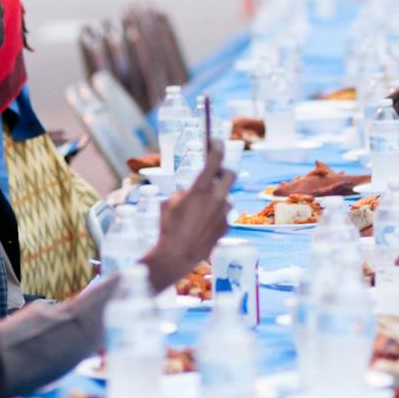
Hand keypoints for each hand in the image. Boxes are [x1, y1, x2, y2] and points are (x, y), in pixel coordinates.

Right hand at [144, 140, 233, 291]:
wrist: (176, 255)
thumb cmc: (168, 227)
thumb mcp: (169, 203)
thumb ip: (184, 192)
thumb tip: (191, 192)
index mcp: (200, 189)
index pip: (215, 159)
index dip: (217, 146)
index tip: (215, 142)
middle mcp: (216, 198)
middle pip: (230, 175)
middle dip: (223, 172)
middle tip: (214, 174)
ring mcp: (223, 213)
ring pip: (225, 197)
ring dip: (216, 197)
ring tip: (200, 209)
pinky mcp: (226, 226)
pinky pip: (223, 214)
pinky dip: (215, 214)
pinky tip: (202, 224)